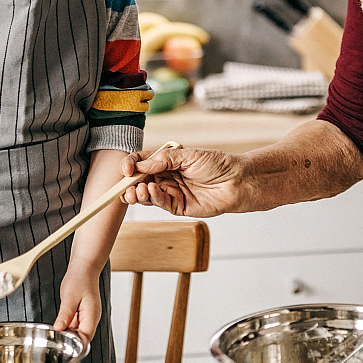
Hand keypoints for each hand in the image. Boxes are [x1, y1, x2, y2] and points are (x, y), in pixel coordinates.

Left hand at [54, 267, 101, 341]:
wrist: (84, 268)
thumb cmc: (80, 279)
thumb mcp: (70, 297)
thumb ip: (65, 314)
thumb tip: (59, 328)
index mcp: (92, 316)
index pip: (85, 339)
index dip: (75, 346)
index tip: (62, 347)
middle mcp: (92, 319)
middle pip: (82, 338)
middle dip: (69, 342)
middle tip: (54, 342)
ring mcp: (88, 317)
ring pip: (77, 333)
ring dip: (67, 335)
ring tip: (55, 335)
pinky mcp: (82, 315)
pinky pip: (75, 326)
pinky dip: (67, 328)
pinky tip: (59, 326)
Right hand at [119, 147, 246, 215]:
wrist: (237, 182)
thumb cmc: (217, 164)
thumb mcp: (189, 155)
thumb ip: (164, 159)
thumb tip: (140, 165)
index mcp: (167, 161)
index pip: (142, 162)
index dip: (131, 164)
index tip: (126, 168)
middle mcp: (166, 177)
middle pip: (140, 180)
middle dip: (129, 183)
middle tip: (126, 185)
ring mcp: (171, 192)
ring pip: (147, 194)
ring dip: (138, 193)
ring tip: (138, 190)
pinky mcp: (178, 207)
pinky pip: (160, 203)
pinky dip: (153, 198)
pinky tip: (152, 191)